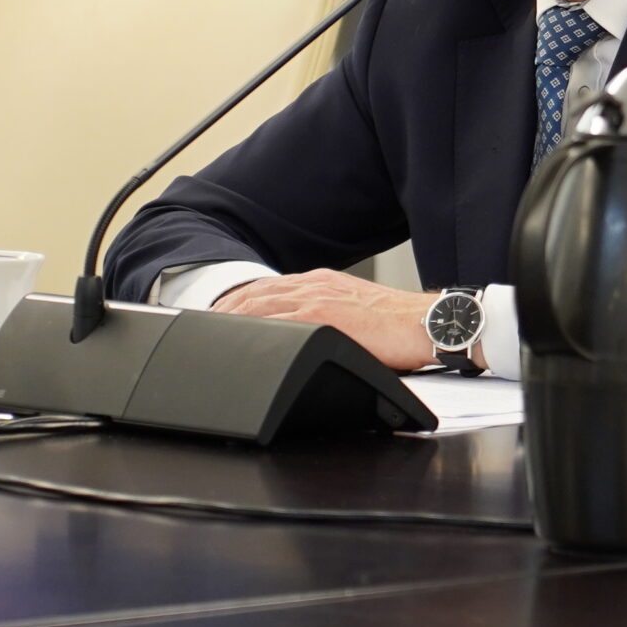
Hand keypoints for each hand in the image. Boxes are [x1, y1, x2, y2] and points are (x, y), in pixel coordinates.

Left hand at [210, 270, 465, 372]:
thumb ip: (330, 321)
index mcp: (323, 285)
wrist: (431, 324)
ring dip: (226, 320)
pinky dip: (248, 328)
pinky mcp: (324, 317)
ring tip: (202, 338)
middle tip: (194, 331)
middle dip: (221, 312)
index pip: (267, 291)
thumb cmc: (403, 329)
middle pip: (254, 295)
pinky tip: (233, 342)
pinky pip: (274, 321)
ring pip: (257, 305)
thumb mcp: (359, 317)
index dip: (236, 305)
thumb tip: (309, 341)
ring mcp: (318, 299)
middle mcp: (316, 286)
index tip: (214, 320)